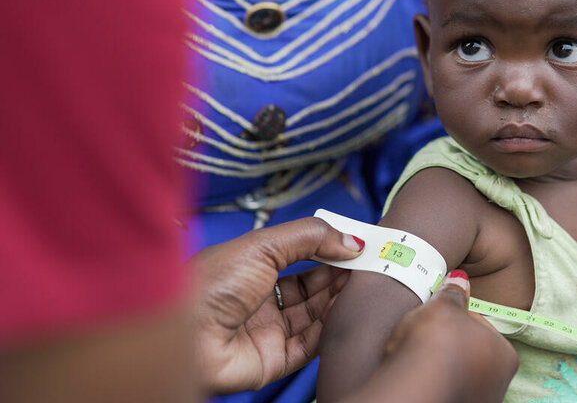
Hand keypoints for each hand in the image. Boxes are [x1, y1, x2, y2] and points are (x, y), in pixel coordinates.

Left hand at [191, 217, 363, 394]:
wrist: (187, 336)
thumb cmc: (211, 285)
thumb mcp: (264, 245)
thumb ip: (311, 237)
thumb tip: (352, 240)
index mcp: (251, 268)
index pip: (299, 257)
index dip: (327, 249)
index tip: (356, 242)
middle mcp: (261, 300)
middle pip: (310, 286)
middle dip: (338, 272)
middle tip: (367, 261)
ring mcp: (268, 331)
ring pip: (314, 313)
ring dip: (338, 297)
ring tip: (361, 281)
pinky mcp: (275, 361)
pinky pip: (311, 344)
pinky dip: (331, 327)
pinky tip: (345, 307)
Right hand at [377, 271, 518, 402]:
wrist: (412, 387)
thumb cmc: (435, 343)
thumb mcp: (444, 307)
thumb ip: (454, 294)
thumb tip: (459, 279)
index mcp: (506, 355)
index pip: (479, 326)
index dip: (455, 317)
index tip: (438, 316)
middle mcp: (497, 385)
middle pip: (469, 352)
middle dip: (448, 343)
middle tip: (426, 335)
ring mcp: (476, 401)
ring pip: (454, 373)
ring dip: (439, 364)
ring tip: (416, 356)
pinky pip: (441, 388)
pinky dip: (431, 381)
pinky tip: (414, 375)